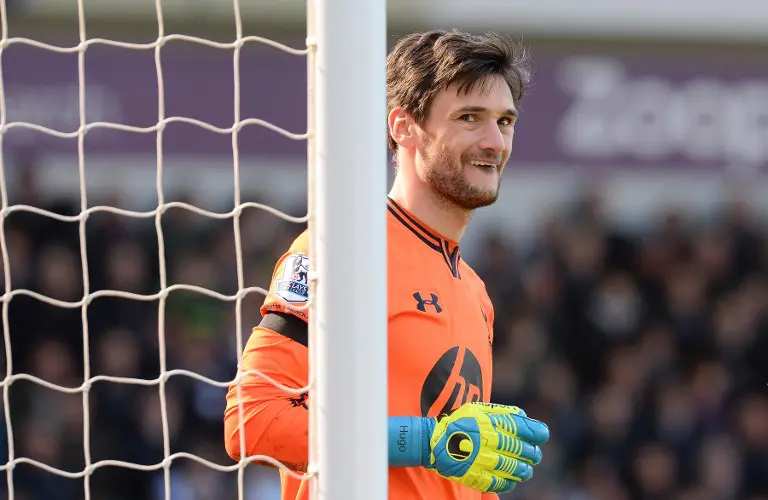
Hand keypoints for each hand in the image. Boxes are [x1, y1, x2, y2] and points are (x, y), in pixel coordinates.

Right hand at [422, 402, 548, 492]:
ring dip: (525, 469)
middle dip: (532, 453)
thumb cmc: (458, 423)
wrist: (433, 442)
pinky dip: (510, 482)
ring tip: (526, 469)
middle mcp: (489, 441)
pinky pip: (500, 483)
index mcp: (491, 423)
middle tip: (534, 454)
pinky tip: (511, 479)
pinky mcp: (477, 476)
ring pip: (515, 469)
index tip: (541, 436)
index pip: (523, 429)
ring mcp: (483, 460)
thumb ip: (501, 412)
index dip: (537, 433)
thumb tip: (524, 416)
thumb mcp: (478, 409)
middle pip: (523, 450)